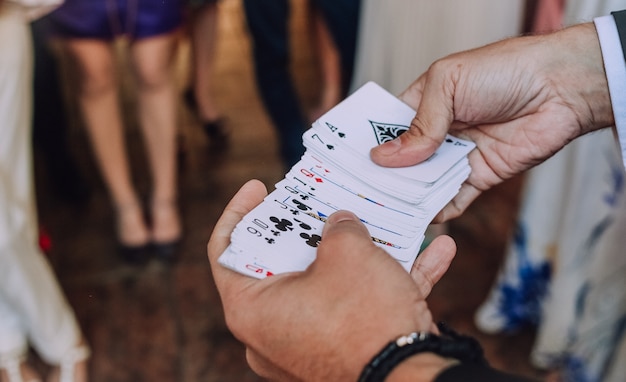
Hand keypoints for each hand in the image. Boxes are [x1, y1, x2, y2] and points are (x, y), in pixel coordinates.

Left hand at [207, 180, 456, 380]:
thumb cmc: (365, 317)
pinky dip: (387, 283)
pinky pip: (359, 310)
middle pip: (280, 268)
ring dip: (359, 255)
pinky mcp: (342, 354)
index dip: (239, 212)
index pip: (225, 252)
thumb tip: (341, 224)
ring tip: (380, 222)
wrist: (412, 379)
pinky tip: (432, 255)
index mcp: (252, 310)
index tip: (258, 187)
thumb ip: (337, 227)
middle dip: (308, 231)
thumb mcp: (347, 252)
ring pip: (327, 286)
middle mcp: (271, 334)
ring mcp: (306, 347)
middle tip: (318, 204)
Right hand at [371, 23, 612, 221]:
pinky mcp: (479, 176)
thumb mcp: (448, 85)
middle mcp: (438, 132)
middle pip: (403, 161)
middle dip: (384, 176)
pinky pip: (454, 199)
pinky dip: (439, 210)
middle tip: (360, 193)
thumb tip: (386, 157)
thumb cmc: (502, 70)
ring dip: (408, 196)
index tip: (346, 163)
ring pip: (424, 183)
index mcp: (424, 103)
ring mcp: (457, 155)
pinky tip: (422, 218)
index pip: (387, 128)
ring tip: (384, 211)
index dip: (369, 144)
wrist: (559, 86)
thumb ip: (419, 124)